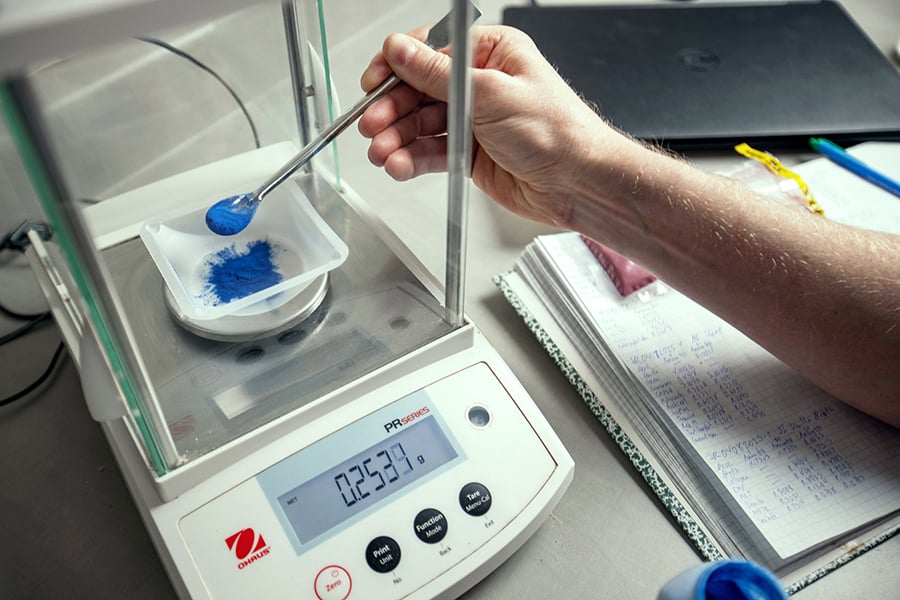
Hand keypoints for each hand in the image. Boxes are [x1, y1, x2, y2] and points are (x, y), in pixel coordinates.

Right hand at [358, 25, 626, 228]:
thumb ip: (437, 74)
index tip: (374, 81)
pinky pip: (431, 151)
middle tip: (372, 125)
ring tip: (382, 153)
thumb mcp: (490, 93)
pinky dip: (412, 159)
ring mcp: (473, 120)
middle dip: (392, 109)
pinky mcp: (469, 153)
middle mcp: (479, 84)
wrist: (579, 183)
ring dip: (397, 138)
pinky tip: (400, 165)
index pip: (430, 51)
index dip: (397, 66)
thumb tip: (400, 51)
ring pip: (421, 124)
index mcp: (491, 53)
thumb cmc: (557, 132)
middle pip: (418, 90)